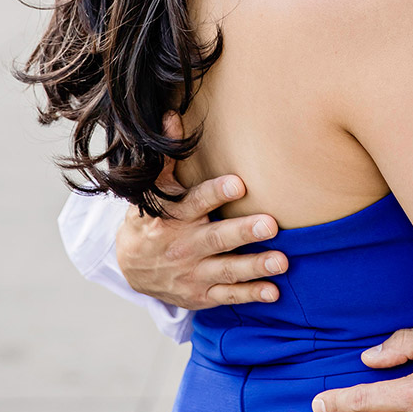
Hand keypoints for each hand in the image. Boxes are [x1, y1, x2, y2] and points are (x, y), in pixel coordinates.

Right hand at [116, 116, 281, 308]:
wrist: (130, 269)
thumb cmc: (152, 221)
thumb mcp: (154, 192)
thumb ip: (168, 160)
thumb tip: (172, 117)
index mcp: (173, 218)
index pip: (193, 203)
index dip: (214, 194)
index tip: (238, 183)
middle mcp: (183, 246)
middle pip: (215, 239)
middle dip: (242, 232)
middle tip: (271, 224)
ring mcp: (192, 273)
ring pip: (226, 270)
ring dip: (255, 266)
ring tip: (282, 261)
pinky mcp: (201, 294)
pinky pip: (227, 295)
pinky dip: (249, 294)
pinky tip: (274, 291)